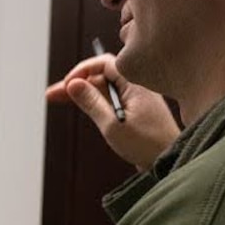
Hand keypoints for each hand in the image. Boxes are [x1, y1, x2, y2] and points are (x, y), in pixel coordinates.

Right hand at [46, 52, 179, 171]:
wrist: (171, 161)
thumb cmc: (147, 145)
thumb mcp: (112, 125)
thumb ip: (91, 102)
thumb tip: (73, 84)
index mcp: (135, 84)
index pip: (104, 64)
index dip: (82, 71)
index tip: (66, 85)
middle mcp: (136, 87)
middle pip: (100, 76)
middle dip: (76, 83)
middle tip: (53, 94)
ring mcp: (137, 98)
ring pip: (104, 88)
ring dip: (82, 93)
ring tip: (58, 99)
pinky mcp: (136, 110)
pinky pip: (111, 99)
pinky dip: (94, 102)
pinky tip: (81, 106)